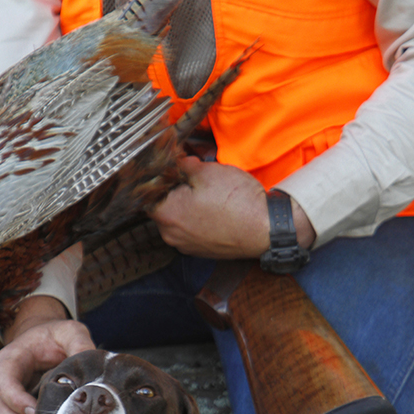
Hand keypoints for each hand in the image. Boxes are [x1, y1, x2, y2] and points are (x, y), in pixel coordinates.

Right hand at [0, 297, 94, 413]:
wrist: (41, 342)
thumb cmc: (52, 337)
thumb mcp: (68, 332)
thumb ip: (79, 342)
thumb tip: (92, 362)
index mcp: (10, 360)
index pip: (2, 382)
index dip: (16, 400)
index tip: (36, 411)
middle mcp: (0, 382)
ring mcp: (2, 402)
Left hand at [150, 157, 314, 257]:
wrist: (266, 229)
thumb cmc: (237, 202)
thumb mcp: (207, 171)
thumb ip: (185, 165)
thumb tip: (178, 162)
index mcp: (165, 214)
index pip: (147, 192)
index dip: (158, 176)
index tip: (168, 167)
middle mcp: (170, 235)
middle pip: (162, 206)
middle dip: (173, 190)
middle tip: (190, 176)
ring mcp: (185, 246)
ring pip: (177, 219)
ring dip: (185, 204)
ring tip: (205, 192)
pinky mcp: (200, 251)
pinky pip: (191, 230)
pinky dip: (197, 218)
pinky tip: (213, 208)